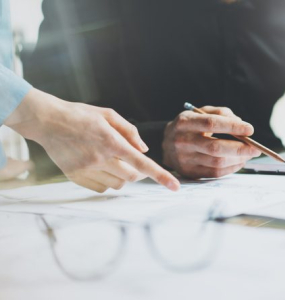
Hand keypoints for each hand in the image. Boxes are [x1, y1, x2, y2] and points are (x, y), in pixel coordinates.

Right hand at [5, 89, 179, 191]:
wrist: (47, 121)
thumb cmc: (80, 115)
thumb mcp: (108, 114)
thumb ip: (129, 131)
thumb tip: (144, 149)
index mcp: (111, 141)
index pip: (142, 163)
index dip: (161, 176)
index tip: (175, 187)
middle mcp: (100, 158)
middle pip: (133, 176)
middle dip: (138, 171)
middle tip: (131, 160)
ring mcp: (87, 169)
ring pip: (118, 184)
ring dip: (123, 176)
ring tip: (111, 160)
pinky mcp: (76, 177)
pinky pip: (102, 188)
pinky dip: (107, 181)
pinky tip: (100, 167)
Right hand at [162, 106, 261, 178]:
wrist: (165, 144)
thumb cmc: (189, 126)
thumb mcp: (199, 112)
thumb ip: (220, 113)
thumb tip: (240, 123)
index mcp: (185, 122)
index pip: (211, 123)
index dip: (232, 126)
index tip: (250, 129)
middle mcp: (182, 141)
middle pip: (215, 147)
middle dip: (240, 148)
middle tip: (256, 148)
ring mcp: (184, 159)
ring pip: (217, 162)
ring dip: (238, 159)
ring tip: (249, 154)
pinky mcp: (189, 172)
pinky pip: (215, 173)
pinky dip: (231, 168)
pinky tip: (239, 162)